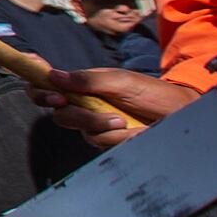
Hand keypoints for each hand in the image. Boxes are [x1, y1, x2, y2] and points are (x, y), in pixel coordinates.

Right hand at [39, 65, 197, 149]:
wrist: (180, 117)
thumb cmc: (154, 94)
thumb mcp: (122, 81)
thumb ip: (88, 79)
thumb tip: (54, 75)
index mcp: (84, 85)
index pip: (50, 83)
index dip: (37, 80)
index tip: (40, 79)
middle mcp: (85, 105)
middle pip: (57, 111)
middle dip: (69, 109)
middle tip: (74, 103)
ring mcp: (94, 125)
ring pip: (78, 128)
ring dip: (98, 123)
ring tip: (122, 120)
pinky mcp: (106, 142)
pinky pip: (97, 141)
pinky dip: (113, 137)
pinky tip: (128, 131)